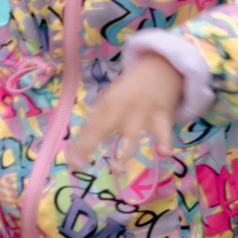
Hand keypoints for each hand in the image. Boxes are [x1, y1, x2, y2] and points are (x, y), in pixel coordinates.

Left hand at [68, 49, 184, 159]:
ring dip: (125, 152)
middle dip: (88, 145)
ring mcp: (142, 112)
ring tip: (117, 169)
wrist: (161, 68)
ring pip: (132, 134)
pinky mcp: (162, 116)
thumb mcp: (112, 98)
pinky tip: (164, 152)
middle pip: (102, 127)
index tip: (72, 163)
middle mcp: (121, 108)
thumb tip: (83, 139)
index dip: (80, 144)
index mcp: (107, 104)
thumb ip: (99, 117)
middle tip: (79, 165)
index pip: (90, 125)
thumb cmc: (131, 90)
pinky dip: (165, 141)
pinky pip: (164, 131)